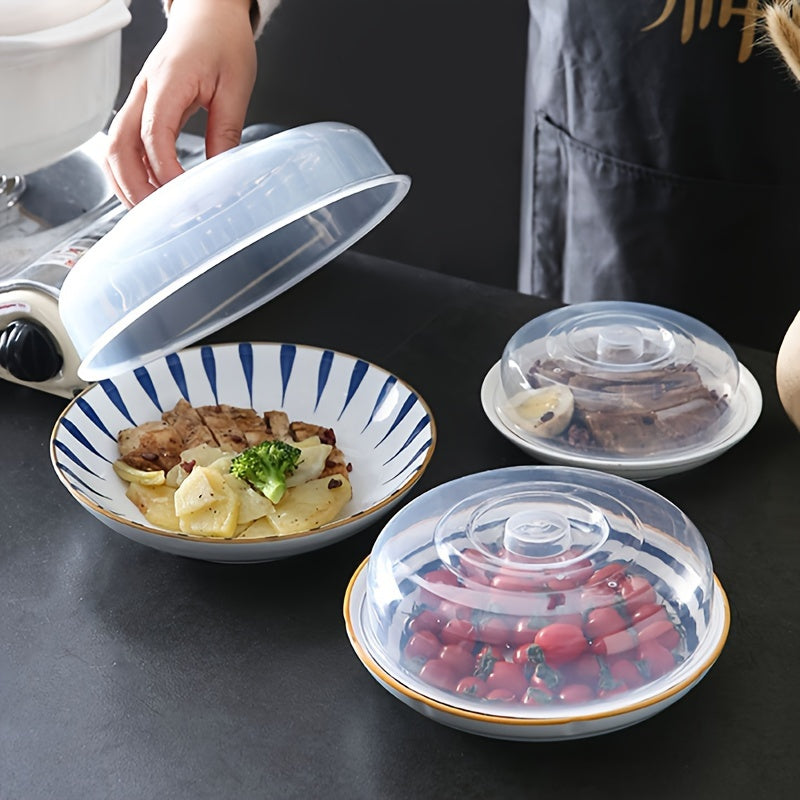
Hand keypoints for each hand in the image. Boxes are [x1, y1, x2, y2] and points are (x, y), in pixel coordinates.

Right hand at [105, 0, 256, 206]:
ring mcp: (138, 99)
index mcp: (168, 82)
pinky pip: (124, 143)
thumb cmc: (222, 41)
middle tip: (160, 217)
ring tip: (150, 212)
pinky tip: (149, 190)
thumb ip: (226, 132)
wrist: (208, 12)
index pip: (153, 134)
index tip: (183, 194)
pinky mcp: (141, 106)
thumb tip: (222, 172)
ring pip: (114, 148)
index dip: (164, 170)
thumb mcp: (236, 87)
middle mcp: (144, 91)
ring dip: (126, 183)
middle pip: (119, 146)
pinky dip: (130, 171)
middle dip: (135, 186)